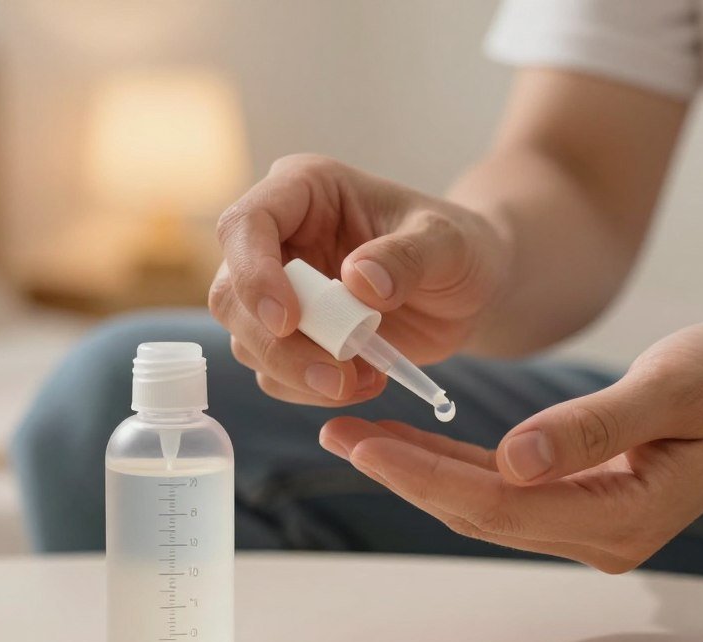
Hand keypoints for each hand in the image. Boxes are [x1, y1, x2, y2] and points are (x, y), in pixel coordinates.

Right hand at [209, 154, 506, 405]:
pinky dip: (311, 390)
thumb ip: (407, 257)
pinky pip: (274, 373)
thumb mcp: (449, 245)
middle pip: (232, 294)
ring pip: (247, 340)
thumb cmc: (460, 249)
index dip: (254, 275)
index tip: (289, 321)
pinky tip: (364, 382)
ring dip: (298, 374)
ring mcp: (279, 289)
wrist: (470, 291)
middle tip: (337, 377)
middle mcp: (279, 237)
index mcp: (304, 190)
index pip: (246, 224)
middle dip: (277, 344)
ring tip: (366, 379)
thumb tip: (358, 282)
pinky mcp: (291, 335)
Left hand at [318, 320, 702, 570]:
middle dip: (406, 474)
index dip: (424, 475)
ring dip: (423, 472)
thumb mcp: (670, 388)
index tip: (363, 444)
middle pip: (481, 511)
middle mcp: (604, 536)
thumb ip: (590, 427)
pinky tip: (414, 443)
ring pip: (488, 505)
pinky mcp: (588, 503)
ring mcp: (595, 525)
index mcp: (624, 513)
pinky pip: (508, 491)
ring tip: (358, 436)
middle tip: (337, 434)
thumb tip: (510, 459)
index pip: (499, 502)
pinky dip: (457, 467)